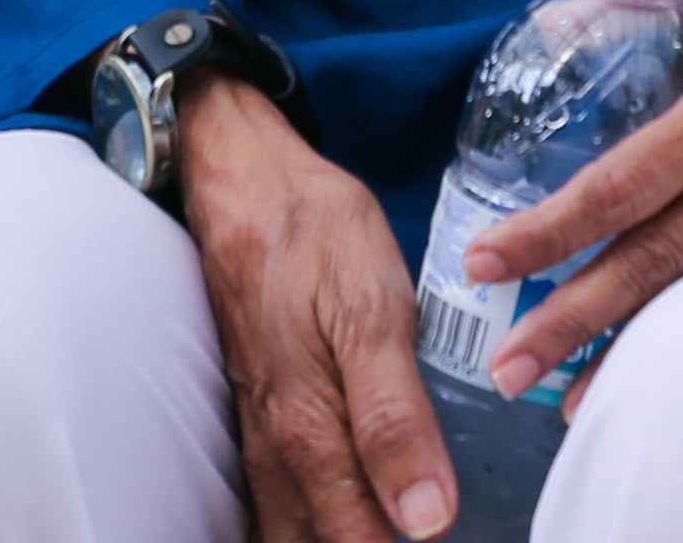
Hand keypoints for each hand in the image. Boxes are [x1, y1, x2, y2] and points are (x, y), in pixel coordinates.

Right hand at [176, 76, 456, 542]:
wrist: (242, 176)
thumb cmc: (314, 230)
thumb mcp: (370, 307)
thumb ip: (395, 416)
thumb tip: (427, 521)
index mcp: (309, 429)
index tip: (441, 542)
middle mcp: (277, 446)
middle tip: (421, 531)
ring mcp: (259, 428)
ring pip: (291, 527)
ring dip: (331, 537)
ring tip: (382, 530)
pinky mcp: (256, 406)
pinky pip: (276, 496)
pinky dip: (305, 520)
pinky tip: (330, 517)